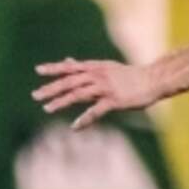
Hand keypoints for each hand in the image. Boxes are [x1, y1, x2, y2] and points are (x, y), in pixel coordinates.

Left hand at [33, 57, 163, 130]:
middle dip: (52, 88)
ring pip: (79, 94)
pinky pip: (96, 111)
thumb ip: (85, 67)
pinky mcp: (115, 100)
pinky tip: (74, 127)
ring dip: (62, 102)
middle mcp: (98, 75)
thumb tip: (67, 61)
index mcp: (95, 67)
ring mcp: (106, 88)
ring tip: (48, 108)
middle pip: (70, 81)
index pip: (70, 67)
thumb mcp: (105, 67)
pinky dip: (85, 119)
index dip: (54, 68)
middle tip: (35, 95)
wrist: (153, 80)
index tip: (38, 70)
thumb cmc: (129, 75)